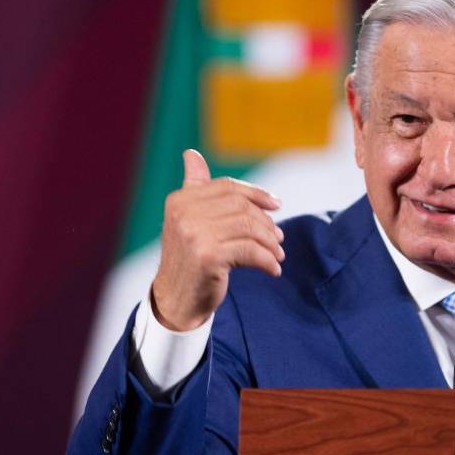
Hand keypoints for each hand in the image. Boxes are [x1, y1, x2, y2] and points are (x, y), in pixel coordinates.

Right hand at [151, 149, 283, 330]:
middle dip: (265, 222)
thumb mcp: (188, 220)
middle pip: (241, 207)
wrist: (175, 300)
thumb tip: (191, 153)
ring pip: (249, 228)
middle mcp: (184, 214)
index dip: (256, 194)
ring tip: (277, 254)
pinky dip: (267, 260)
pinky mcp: (208, 257)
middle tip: (278, 238)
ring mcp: (194, 235)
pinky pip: (251, 251)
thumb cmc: (188, 258)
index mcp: (180, 201)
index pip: (227, 188)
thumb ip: (194, 188)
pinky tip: (273, 269)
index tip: (276, 205)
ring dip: (270, 242)